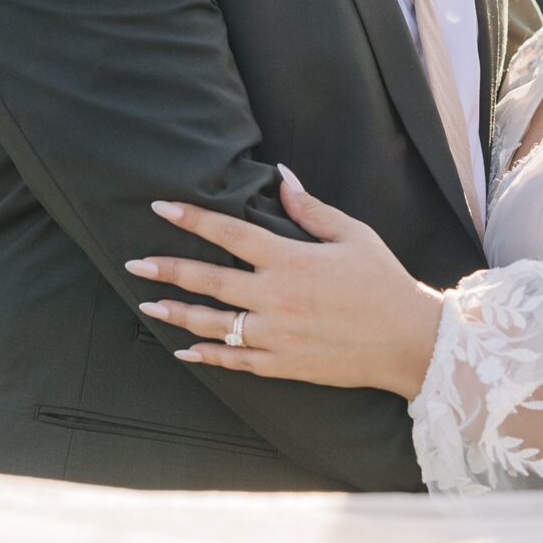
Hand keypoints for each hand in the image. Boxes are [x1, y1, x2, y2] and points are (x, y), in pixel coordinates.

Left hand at [128, 170, 444, 400]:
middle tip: (134, 264)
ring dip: (176, 314)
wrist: (408, 342)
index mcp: (291, 261)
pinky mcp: (282, 365)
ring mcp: (275, 336)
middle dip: (167, 270)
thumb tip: (282, 177)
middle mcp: (275, 299)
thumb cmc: (383, 283)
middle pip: (208, 281)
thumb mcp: (353, 236)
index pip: (230, 233)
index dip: (192, 219)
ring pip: (213, 324)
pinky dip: (207, 355)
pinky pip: (234, 360)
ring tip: (148, 305)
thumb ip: (311, 209)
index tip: (160, 208)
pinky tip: (184, 350)